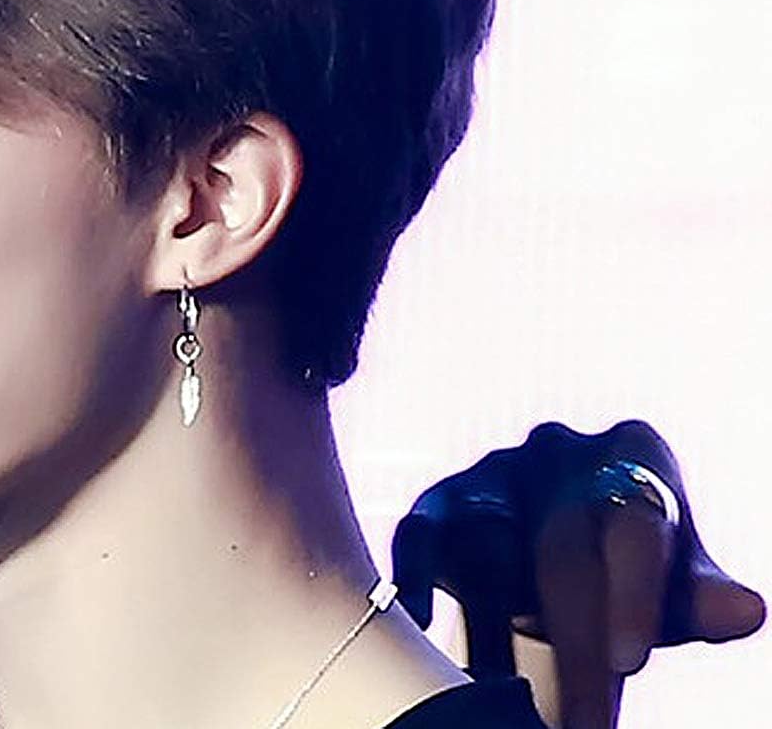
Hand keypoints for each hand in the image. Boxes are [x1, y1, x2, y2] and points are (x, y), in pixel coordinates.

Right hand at [391, 420, 765, 728]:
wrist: (552, 551)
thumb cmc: (628, 568)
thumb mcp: (671, 579)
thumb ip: (695, 593)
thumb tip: (746, 609)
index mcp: (634, 450)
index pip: (636, 521)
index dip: (633, 594)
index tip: (630, 664)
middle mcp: (557, 450)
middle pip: (563, 546)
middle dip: (574, 644)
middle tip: (586, 723)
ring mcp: (494, 472)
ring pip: (489, 546)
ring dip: (492, 632)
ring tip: (497, 701)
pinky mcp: (440, 502)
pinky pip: (420, 534)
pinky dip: (414, 576)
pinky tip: (420, 621)